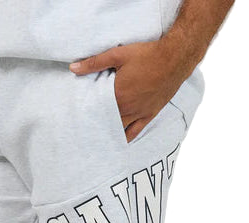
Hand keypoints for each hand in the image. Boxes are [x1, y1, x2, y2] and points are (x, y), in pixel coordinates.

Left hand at [69, 38, 193, 141]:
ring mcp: (139, 113)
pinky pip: (136, 131)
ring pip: (119, 128)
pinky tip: (118, 142)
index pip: (96, 109)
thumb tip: (73, 68)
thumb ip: (94, 63)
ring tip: (98, 138)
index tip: (76, 119)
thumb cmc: (147, 54)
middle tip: (83, 130)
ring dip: (108, 132)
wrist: (176, 58)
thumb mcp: (118, 54)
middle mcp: (127, 108)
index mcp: (117, 95)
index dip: (86, 113)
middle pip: (106, 121)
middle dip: (96, 125)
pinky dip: (126, 138)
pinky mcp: (149, 114)